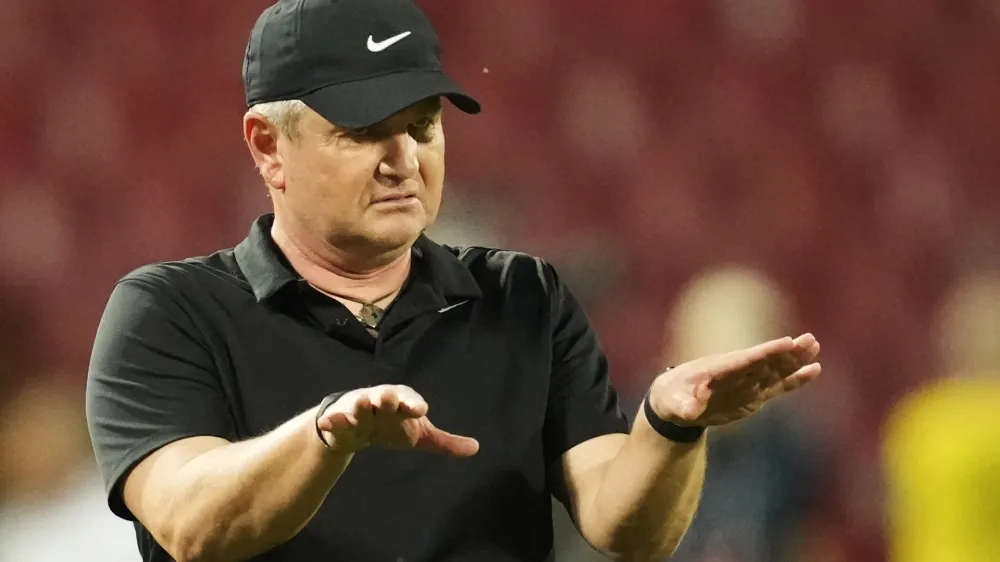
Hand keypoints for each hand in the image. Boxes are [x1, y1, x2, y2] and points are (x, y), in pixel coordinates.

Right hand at [315, 385, 479, 456]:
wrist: (358, 426)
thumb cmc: (393, 425)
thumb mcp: (420, 435)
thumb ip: (445, 442)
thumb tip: (476, 448)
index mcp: (403, 402)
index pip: (411, 401)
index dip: (415, 405)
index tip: (421, 410)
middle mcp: (382, 401)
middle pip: (386, 398)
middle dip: (387, 398)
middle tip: (388, 398)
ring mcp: (361, 409)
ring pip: (361, 405)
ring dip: (361, 404)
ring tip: (362, 404)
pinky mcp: (342, 419)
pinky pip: (336, 418)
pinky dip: (334, 420)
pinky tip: (331, 423)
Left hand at [648, 334, 821, 426]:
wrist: (676, 399)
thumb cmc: (672, 398)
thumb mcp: (672, 404)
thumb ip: (683, 406)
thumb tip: (691, 411)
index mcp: (718, 371)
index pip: (746, 360)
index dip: (766, 352)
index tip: (785, 342)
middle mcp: (737, 373)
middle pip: (766, 360)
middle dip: (786, 352)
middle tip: (809, 340)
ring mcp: (748, 382)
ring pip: (776, 369)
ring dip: (795, 359)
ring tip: (814, 345)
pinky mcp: (755, 394)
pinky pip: (779, 386)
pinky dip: (795, 379)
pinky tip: (814, 370)